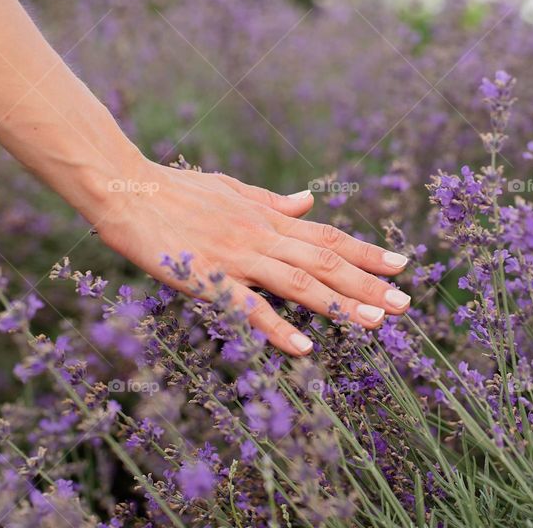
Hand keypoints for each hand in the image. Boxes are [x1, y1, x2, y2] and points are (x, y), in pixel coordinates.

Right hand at [93, 159, 410, 355]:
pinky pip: (248, 306)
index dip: (366, 252)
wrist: (126, 186)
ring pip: (298, 281)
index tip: (400, 265)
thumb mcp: (232, 189)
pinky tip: (305, 346)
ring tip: (375, 323)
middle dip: (368, 283)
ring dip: (340, 303)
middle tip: (405, 304)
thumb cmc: (175, 189)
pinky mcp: (206, 275)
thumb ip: (272, 201)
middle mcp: (260, 235)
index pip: (327, 236)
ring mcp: (236, 256)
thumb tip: (308, 200)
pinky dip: (278, 326)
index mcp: (267, 218)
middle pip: (324, 261)